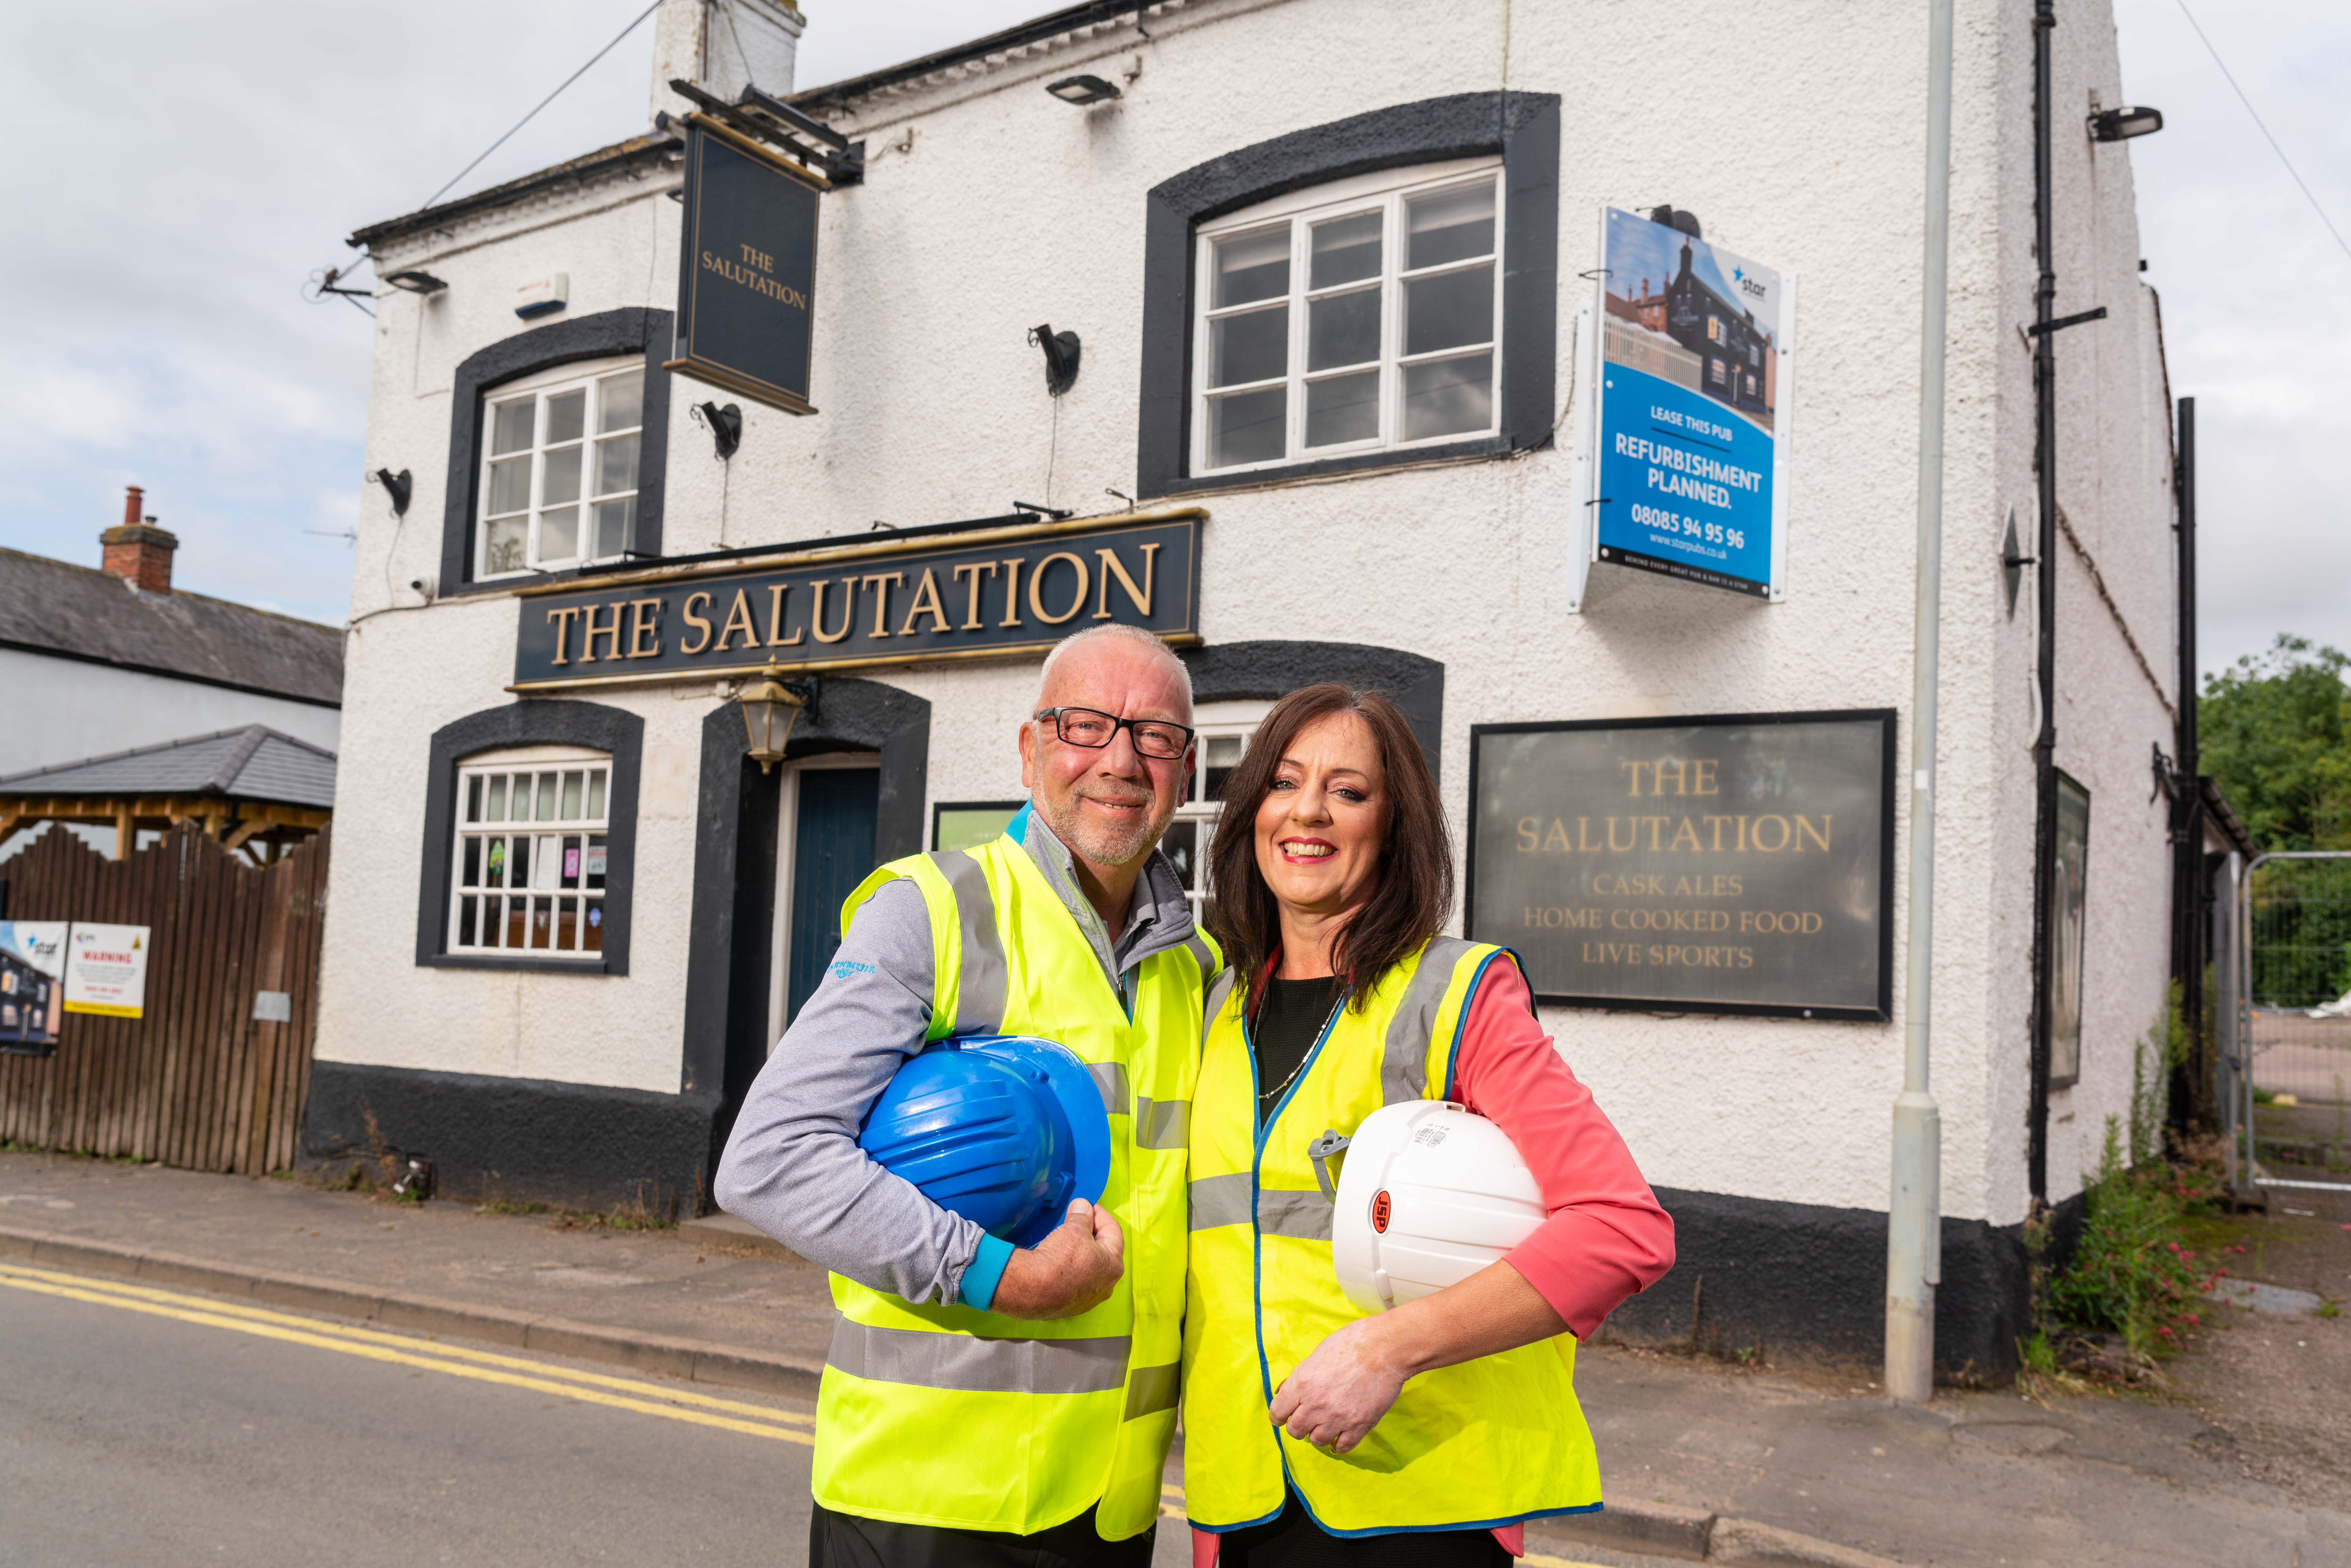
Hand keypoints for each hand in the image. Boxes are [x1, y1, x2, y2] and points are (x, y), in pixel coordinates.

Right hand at [988, 1199, 1124, 1318]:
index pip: (1113, 1231)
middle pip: (1103, 1251)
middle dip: (1091, 1233)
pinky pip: (1076, 1282)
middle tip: (1078, 1221)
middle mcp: (1106, 1285)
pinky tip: (1058, 1261)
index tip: (1088, 1206)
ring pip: (1090, 1268)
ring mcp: (1089, 1299)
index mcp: (1114, 1265)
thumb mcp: (1073, 1229)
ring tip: (1067, 1239)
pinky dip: (1071, 1269)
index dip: (1100, 1214)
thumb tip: (1083, 1206)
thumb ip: (1082, 1216)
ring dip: (1081, 1252)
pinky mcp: (1072, 1306)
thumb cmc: (1058, 1259)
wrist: (1031, 1290)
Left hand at [1268, 1318, 1406, 1453]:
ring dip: (1319, 1434)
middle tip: (1307, 1419)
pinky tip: (1341, 1435)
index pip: (1277, 1413)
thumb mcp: (1315, 1356)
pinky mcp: (1359, 1425)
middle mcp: (1316, 1404)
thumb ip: (1297, 1378)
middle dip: (1298, 1426)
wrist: (1384, 1348)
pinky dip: (1339, 1443)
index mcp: (1302, 1384)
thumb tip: (1281, 1392)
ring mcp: (1338, 1417)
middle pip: (1295, 1431)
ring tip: (1326, 1424)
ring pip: (1317, 1441)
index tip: (1284, 1416)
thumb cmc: (1350, 1344)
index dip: (1279, 1416)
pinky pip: (1342, 1447)